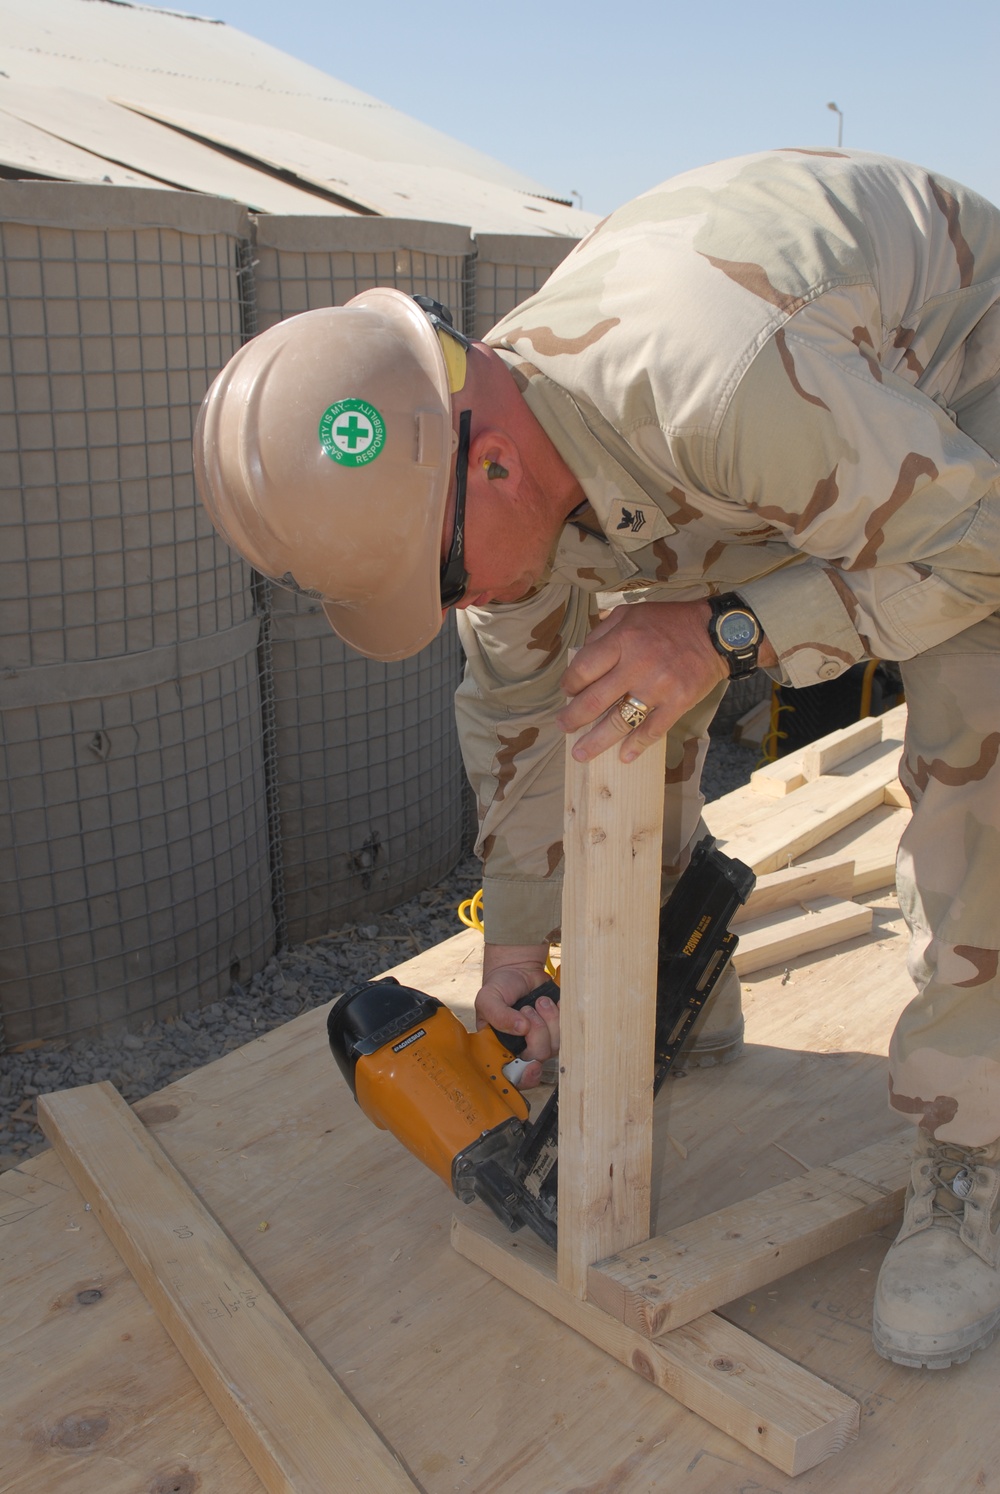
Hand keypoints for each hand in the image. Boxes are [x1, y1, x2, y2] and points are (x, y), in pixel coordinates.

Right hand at [474, 943, 559, 1088]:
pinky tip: (550, 1002)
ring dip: (549, 1018)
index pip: (515, 1076)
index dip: (525, 1077)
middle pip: (539, 1056)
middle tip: (527, 1010)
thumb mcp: (487, 998)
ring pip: (556, 1044)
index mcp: (502, 1049)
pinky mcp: (558, 1029)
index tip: (532, 1066)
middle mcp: (523, 1049)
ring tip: (538, 1002)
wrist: (518, 970)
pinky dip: (560, 1013)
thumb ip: (497, 1014)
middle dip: (537, 1031)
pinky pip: (568, 1030)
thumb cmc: (500, 988)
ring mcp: (543, 1040)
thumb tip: (520, 1028)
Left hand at [557, 600, 729, 762]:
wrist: (717, 633)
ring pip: (619, 721)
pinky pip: (652, 730)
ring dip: (597, 741)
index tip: (568, 692)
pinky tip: (624, 756)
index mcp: (622, 640)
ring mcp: (658, 687)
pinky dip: (636, 745)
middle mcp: (637, 665)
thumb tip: (580, 658)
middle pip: (595, 700)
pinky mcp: (678, 702)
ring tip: (581, 754)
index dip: (570, 685)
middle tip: (563, 727)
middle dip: (573, 718)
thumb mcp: (631, 613)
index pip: (583, 669)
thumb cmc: (670, 622)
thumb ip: (603, 632)